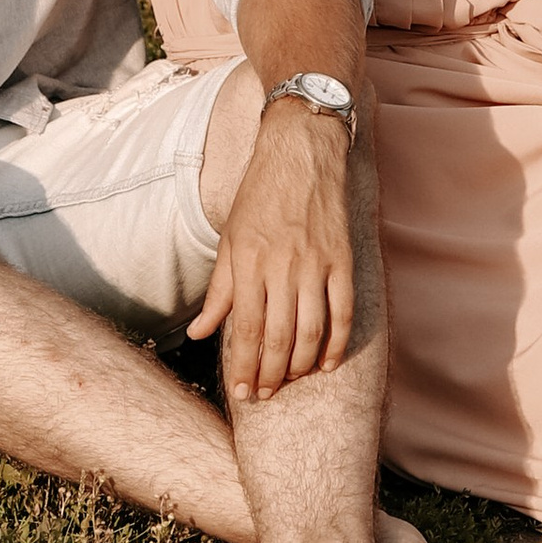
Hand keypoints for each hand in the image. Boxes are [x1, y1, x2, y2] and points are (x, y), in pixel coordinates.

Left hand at [190, 100, 356, 399]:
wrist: (301, 148)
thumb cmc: (260, 193)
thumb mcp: (229, 237)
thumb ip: (219, 290)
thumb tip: (198, 333)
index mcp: (248, 261)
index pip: (245, 330)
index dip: (243, 367)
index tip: (241, 392)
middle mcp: (281, 266)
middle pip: (278, 338)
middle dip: (270, 375)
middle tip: (264, 395)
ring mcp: (315, 262)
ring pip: (311, 331)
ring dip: (301, 366)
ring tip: (291, 381)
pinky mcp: (343, 257)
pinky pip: (343, 311)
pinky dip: (338, 343)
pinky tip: (328, 363)